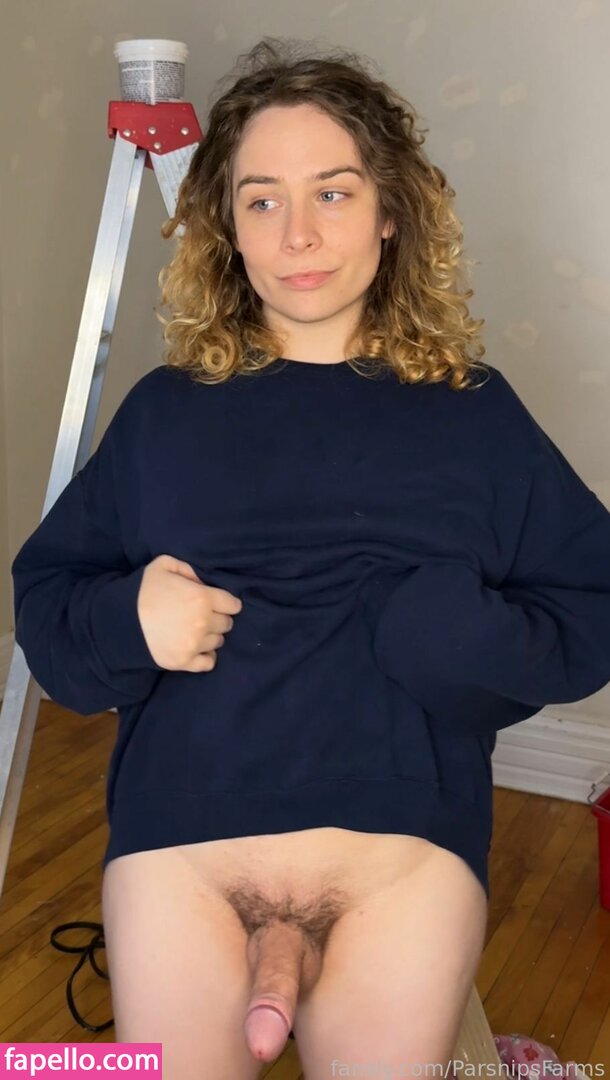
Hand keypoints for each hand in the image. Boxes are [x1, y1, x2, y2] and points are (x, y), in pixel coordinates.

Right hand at [137, 553, 241, 671]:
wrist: (119, 621)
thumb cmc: (142, 591)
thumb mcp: (163, 565)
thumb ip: (187, 569)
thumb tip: (201, 581)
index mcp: (202, 597)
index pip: (233, 605)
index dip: (228, 603)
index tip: (219, 603)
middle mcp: (203, 622)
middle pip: (227, 624)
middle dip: (218, 618)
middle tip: (204, 616)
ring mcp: (194, 644)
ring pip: (218, 642)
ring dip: (211, 636)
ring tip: (196, 631)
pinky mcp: (184, 662)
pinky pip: (209, 662)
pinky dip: (207, 656)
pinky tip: (198, 648)